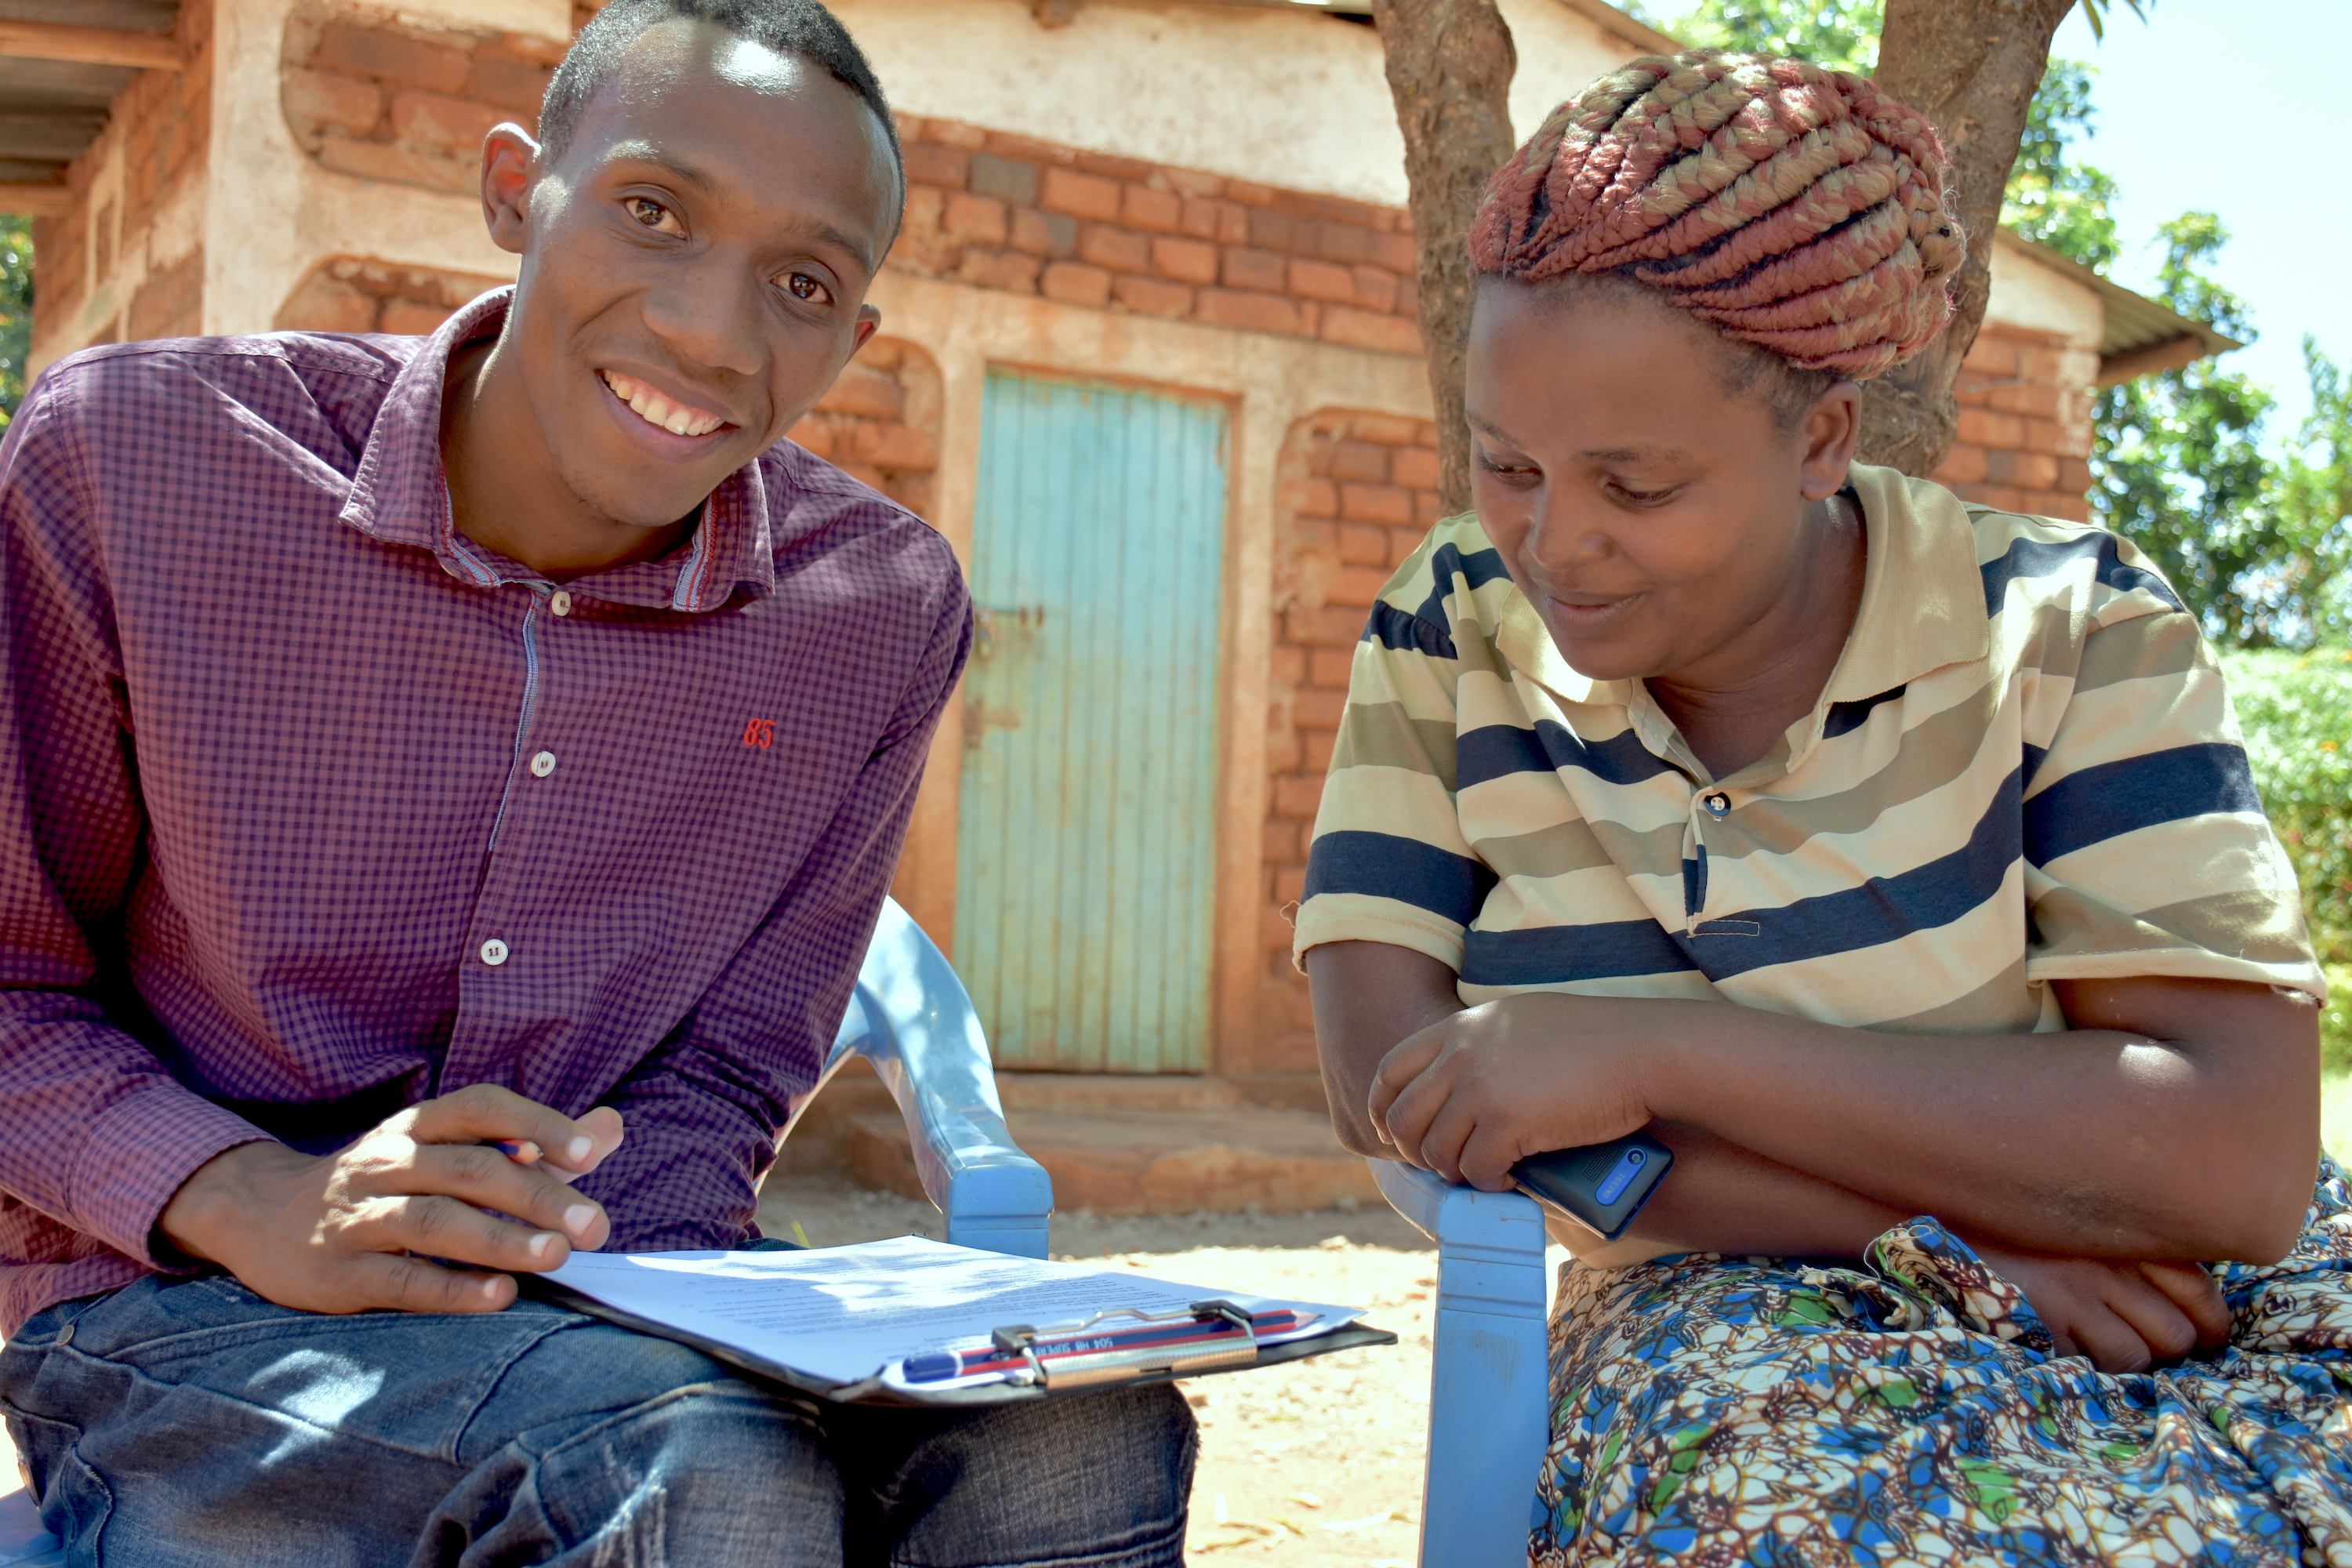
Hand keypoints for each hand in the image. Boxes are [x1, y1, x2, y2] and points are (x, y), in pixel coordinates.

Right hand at [158, 1085, 625, 1315]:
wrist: (263, 1216)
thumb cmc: (388, 1182)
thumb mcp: (449, 1150)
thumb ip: (534, 1142)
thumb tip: (611, 1128)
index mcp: (419, 1126)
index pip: (481, 1107)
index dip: (535, 1124)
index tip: (590, 1155)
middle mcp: (387, 1161)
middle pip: (468, 1170)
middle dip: (536, 1196)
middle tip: (594, 1226)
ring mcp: (357, 1215)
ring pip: (432, 1220)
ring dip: (498, 1239)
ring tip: (556, 1257)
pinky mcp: (337, 1271)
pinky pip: (398, 1277)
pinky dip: (450, 1288)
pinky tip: (499, 1296)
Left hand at [1368, 994, 1657, 1189]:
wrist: (1643, 1050)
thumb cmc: (1595, 1039)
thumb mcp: (1522, 1021)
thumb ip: (1483, 1044)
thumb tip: (1459, 1086)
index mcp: (1460, 1027)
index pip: (1390, 1070)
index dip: (1385, 1109)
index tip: (1393, 1134)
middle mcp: (1460, 1054)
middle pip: (1403, 1118)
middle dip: (1417, 1152)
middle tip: (1447, 1166)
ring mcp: (1479, 1087)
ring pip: (1436, 1152)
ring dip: (1457, 1171)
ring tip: (1487, 1172)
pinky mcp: (1506, 1122)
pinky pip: (1475, 1171)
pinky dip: (1490, 1183)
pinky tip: (1511, 1179)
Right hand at [1965, 1235, 2229, 1372]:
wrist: (1933, 1215)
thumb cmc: (2014, 1228)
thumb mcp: (2079, 1225)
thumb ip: (2129, 1253)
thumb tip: (2187, 1311)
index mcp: (2124, 1232)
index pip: (2200, 1291)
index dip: (2210, 1326)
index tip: (2201, 1338)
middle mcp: (2107, 1260)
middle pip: (2177, 1335)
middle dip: (2164, 1352)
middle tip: (2139, 1346)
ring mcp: (2073, 1292)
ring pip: (2138, 1357)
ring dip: (2121, 1363)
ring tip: (2094, 1347)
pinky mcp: (2042, 1321)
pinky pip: (2091, 1369)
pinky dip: (2082, 1369)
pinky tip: (2062, 1349)